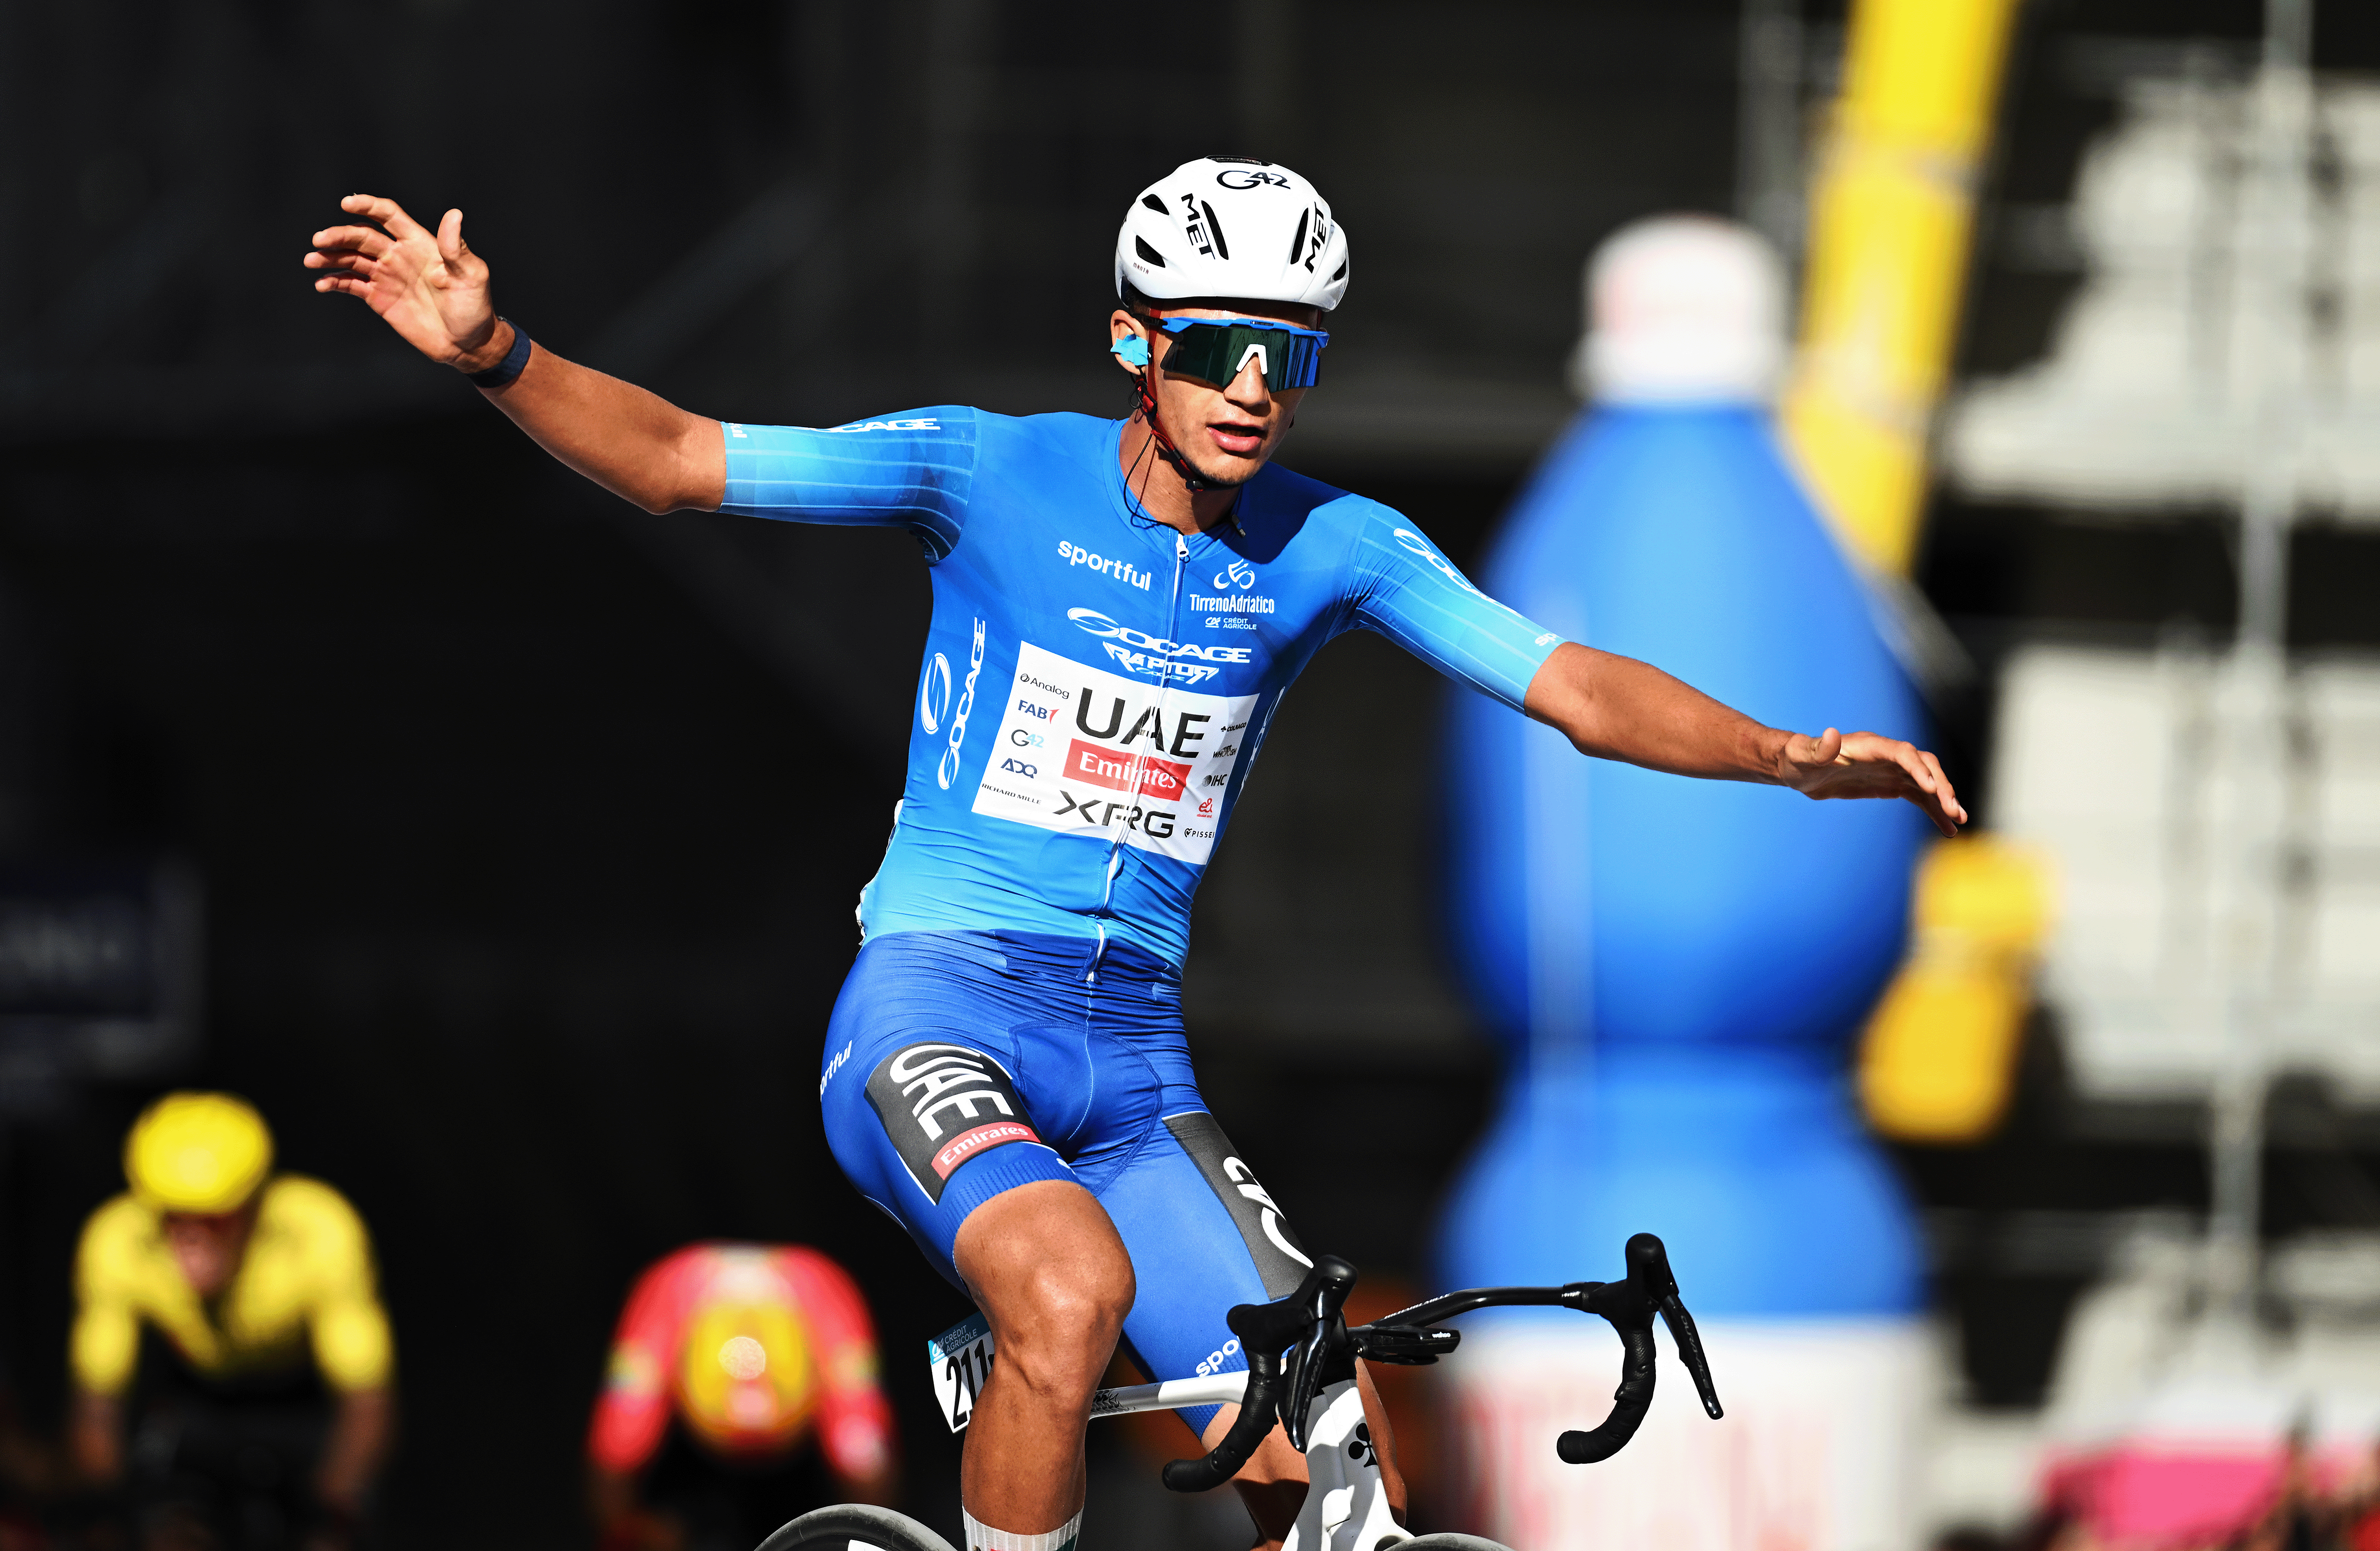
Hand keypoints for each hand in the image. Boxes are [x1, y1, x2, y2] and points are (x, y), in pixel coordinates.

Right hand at [305, 194, 506, 370]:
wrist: (467, 344)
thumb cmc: (474, 308)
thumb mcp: (472, 276)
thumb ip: (456, 248)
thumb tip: (454, 214)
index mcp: (420, 243)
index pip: (388, 215)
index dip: (368, 206)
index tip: (347, 203)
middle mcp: (399, 255)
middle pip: (362, 236)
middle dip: (339, 235)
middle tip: (320, 240)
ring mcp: (387, 276)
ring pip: (351, 258)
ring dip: (330, 257)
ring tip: (311, 260)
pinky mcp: (379, 297)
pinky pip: (351, 284)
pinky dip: (335, 282)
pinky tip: (323, 284)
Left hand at [1777, 728, 1966, 837]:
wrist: (1798, 768)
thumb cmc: (1798, 758)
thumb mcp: (1802, 755)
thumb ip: (1818, 748)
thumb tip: (1830, 734)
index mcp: (1870, 746)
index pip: (1903, 753)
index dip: (1918, 768)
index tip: (1932, 788)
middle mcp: (1887, 755)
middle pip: (1924, 766)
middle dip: (1941, 786)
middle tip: (1953, 810)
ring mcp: (1892, 770)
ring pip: (1927, 783)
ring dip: (1944, 800)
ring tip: (1959, 821)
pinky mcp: (1892, 785)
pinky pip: (1919, 797)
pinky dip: (1934, 810)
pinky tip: (1948, 828)